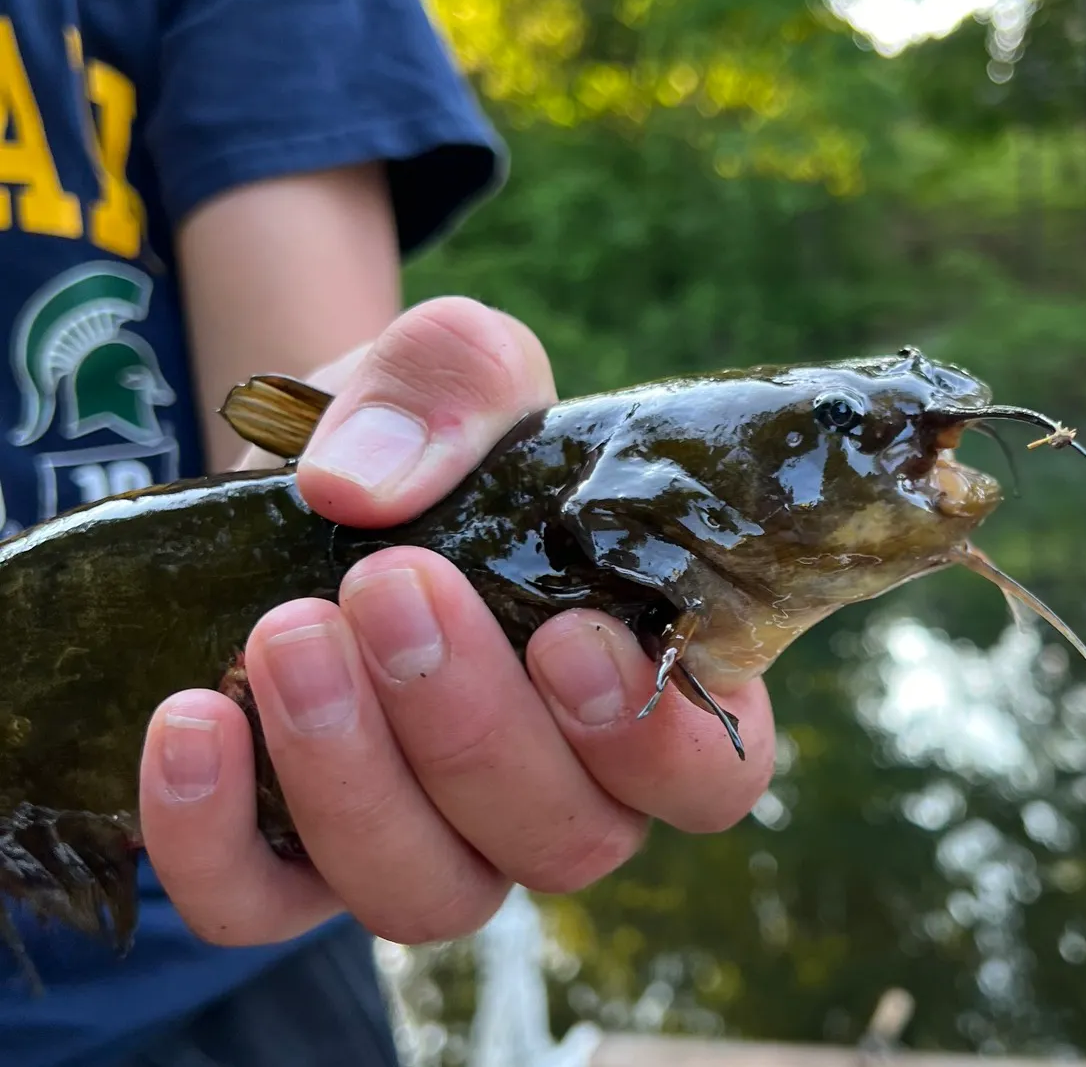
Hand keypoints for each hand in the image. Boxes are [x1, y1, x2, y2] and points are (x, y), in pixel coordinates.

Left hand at [136, 298, 775, 946]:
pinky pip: (259, 904)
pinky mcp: (294, 857)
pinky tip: (191, 716)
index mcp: (638, 675)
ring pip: (428, 895)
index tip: (568, 635)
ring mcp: (429, 833)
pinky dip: (212, 834)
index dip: (658, 743)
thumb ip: (453, 382)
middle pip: (565, 842)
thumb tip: (363, 487)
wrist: (318, 466)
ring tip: (287, 635)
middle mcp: (554, 783)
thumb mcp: (460, 363)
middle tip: (388, 583)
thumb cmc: (438, 430)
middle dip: (472, 726)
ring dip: (354, 777)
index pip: (711, 776)